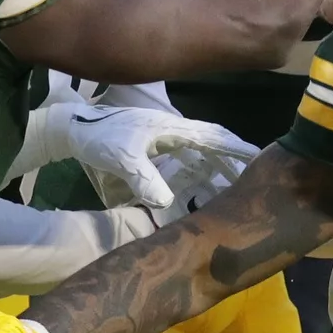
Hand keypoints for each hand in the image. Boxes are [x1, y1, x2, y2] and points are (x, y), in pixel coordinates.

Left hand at [50, 102, 256, 209]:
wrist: (74, 132)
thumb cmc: (99, 139)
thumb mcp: (121, 159)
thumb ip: (144, 178)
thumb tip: (167, 203)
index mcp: (173, 129)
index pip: (213, 137)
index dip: (236, 148)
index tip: (258, 159)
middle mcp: (175, 135)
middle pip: (213, 146)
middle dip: (234, 162)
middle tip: (255, 180)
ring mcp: (166, 144)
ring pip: (200, 157)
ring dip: (217, 172)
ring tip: (235, 192)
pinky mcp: (156, 154)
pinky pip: (185, 166)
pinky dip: (197, 178)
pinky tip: (200, 197)